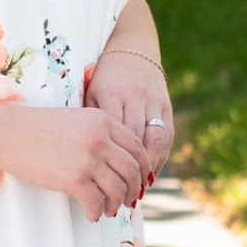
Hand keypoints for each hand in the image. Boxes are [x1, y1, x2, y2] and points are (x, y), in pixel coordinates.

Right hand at [3, 105, 153, 221]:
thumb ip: (99, 133)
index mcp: (103, 121)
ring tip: (109, 210)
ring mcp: (88, 160)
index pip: (136, 147)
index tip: (141, 180)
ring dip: (116, 204)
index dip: (143, 167)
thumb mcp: (75, 119)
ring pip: (117, 189)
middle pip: (132, 170)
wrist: (9, 134)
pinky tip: (92, 215)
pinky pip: (96, 202)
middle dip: (133, 189)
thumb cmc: (37, 128)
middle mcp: (100, 139)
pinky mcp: (73, 180)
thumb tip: (116, 161)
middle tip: (129, 200)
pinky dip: (97, 212)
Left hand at [83, 48, 172, 185]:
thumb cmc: (101, 78)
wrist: (130, 48)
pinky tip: (150, 175)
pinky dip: (159, 158)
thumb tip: (79, 158)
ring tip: (137, 192)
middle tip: (120, 198)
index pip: (113, 136)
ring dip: (147, 170)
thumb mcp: (89, 94)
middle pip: (135, 142)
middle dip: (129, 173)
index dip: (109, 163)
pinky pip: (166, 136)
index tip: (101, 186)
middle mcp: (135, 96)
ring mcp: (154, 100)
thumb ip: (88, 121)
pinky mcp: (167, 104)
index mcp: (111, 93)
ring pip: (154, 141)